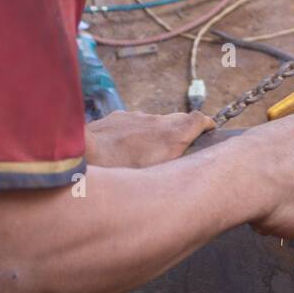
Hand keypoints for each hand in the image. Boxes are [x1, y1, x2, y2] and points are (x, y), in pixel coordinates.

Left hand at [84, 110, 213, 167]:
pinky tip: (126, 151)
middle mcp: (158, 121)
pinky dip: (137, 134)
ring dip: (157, 135)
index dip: (207, 124)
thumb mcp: (154, 176)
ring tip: (148, 156)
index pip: (200, 119)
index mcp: (172, 136)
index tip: (211, 130)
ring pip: (156, 123)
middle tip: (184, 147)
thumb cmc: (118, 170)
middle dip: (185, 130)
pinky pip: (135, 124)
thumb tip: (185, 168)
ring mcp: (138, 117)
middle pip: (179, 120)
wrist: (82, 152)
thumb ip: (174, 167)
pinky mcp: (120, 117)